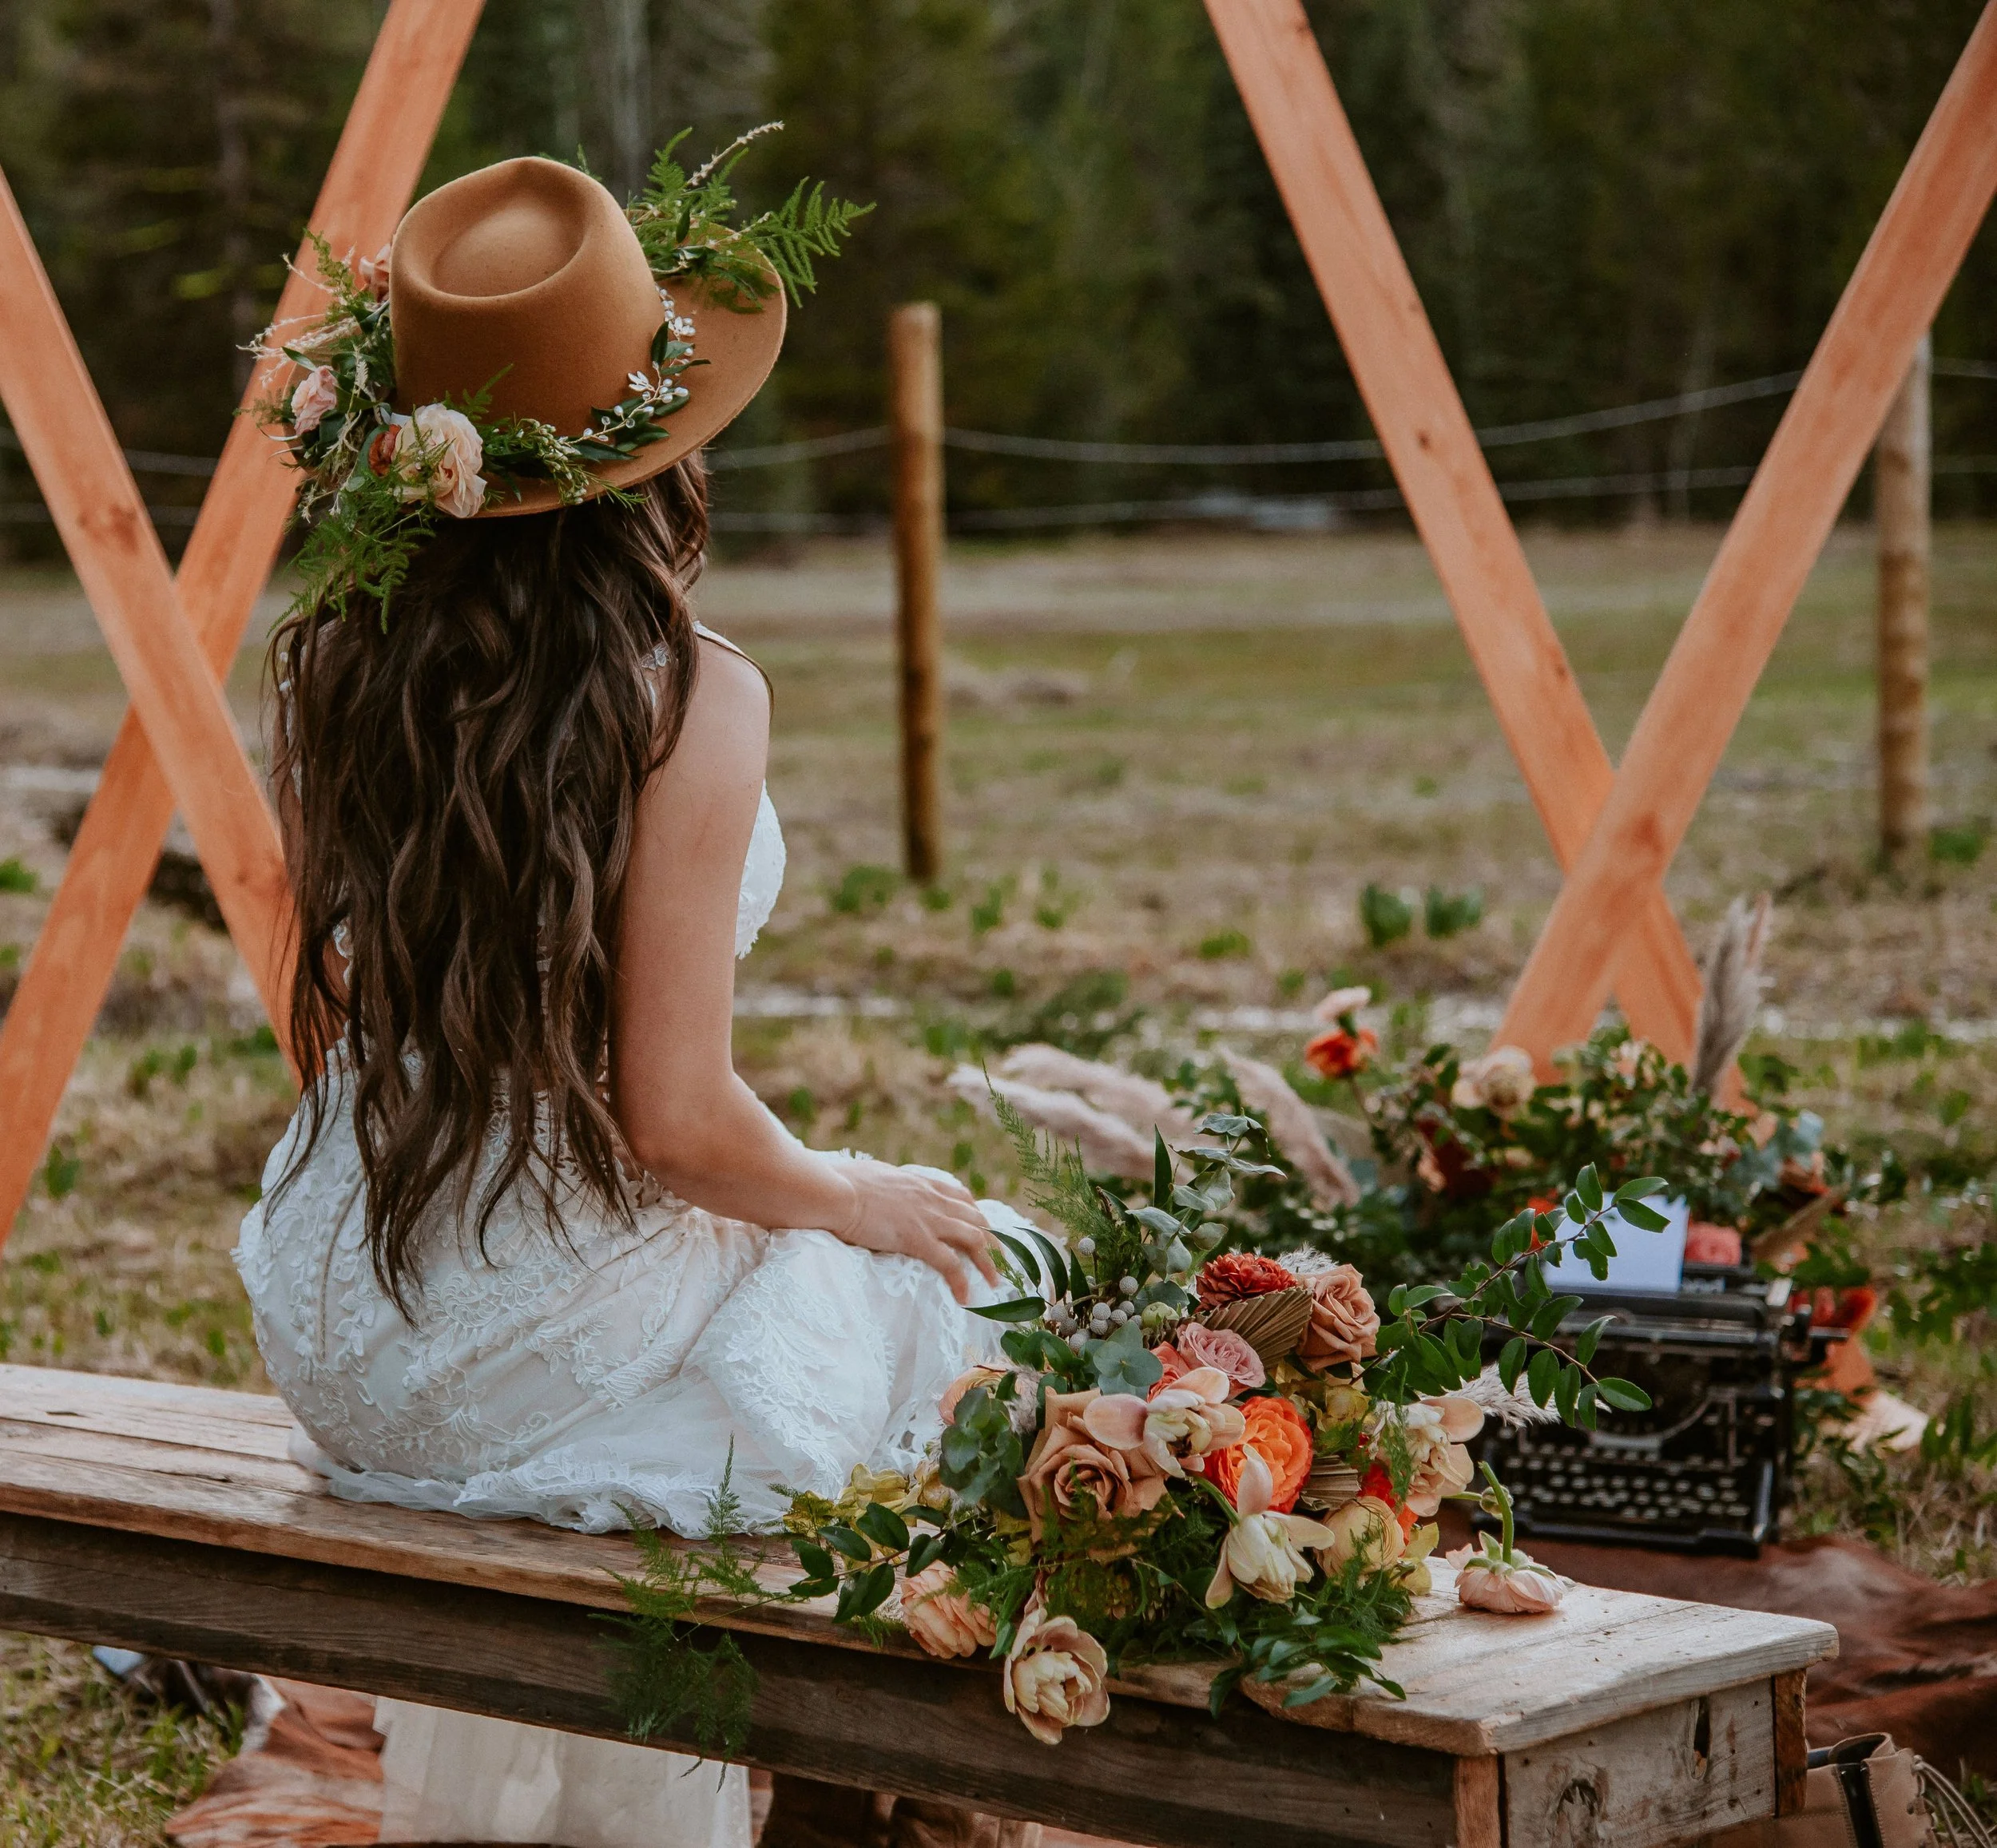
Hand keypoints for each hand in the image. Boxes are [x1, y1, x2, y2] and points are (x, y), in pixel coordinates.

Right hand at [828, 1160, 1000, 1304]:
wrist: (833, 1191)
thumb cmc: (839, 1182)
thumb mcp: (871, 1176)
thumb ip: (884, 1185)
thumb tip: (876, 1187)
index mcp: (919, 1183)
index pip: (959, 1195)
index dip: (975, 1212)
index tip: (983, 1226)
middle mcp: (931, 1198)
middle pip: (975, 1217)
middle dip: (992, 1238)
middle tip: (1001, 1258)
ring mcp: (927, 1218)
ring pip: (974, 1239)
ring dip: (988, 1261)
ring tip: (995, 1282)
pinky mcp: (917, 1239)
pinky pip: (950, 1264)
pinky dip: (961, 1281)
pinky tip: (965, 1298)